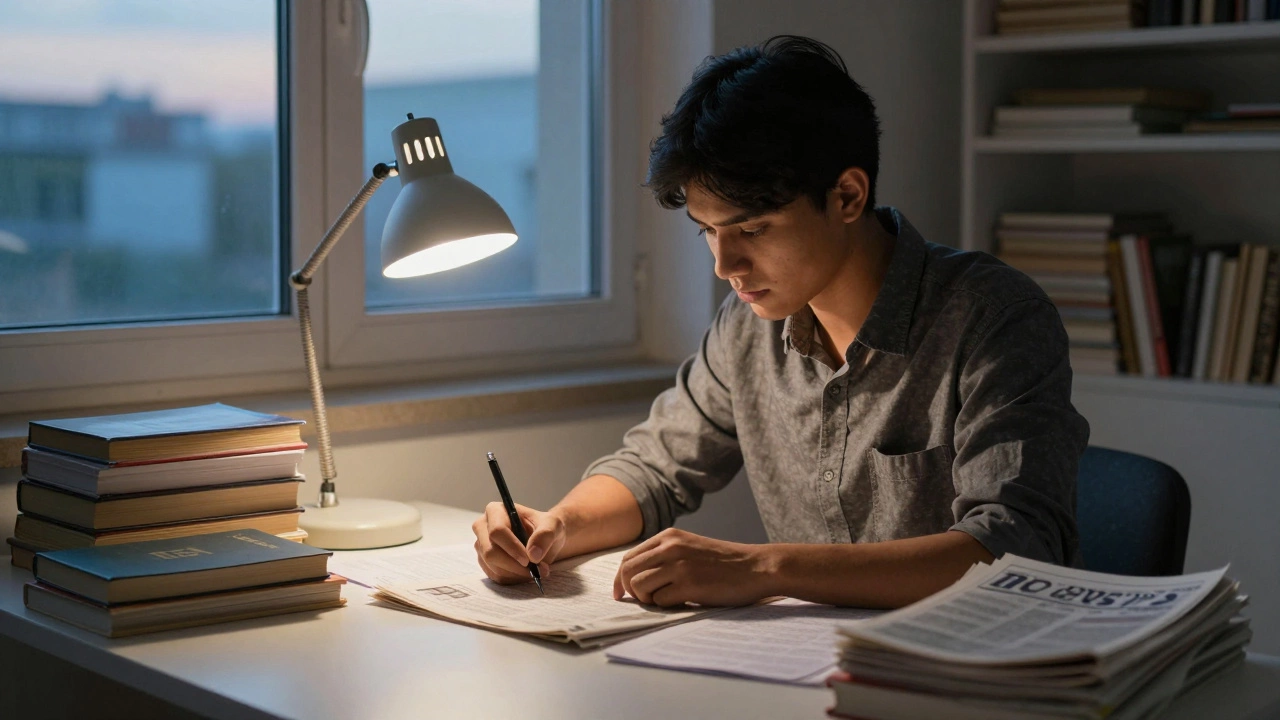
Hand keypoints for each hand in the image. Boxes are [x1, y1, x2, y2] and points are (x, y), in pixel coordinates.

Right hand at [471, 502, 565, 584]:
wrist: (544, 540)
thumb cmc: (546, 528)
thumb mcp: (553, 526)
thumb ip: (546, 535)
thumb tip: (533, 554)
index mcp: (496, 511)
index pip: (497, 531)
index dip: (512, 548)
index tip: (529, 560)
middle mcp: (483, 527)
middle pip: (490, 552)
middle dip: (515, 565)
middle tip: (537, 570)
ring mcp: (481, 546)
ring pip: (493, 567)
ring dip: (517, 573)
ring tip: (537, 570)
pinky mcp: (485, 562)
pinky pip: (495, 576)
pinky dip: (513, 578)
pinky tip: (526, 572)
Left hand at [613, 528, 773, 607]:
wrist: (756, 567)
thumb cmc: (724, 563)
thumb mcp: (690, 547)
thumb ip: (665, 555)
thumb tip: (633, 578)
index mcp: (668, 536)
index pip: (629, 557)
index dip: (621, 578)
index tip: (620, 593)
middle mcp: (670, 547)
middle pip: (628, 571)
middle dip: (629, 590)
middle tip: (643, 600)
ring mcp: (679, 565)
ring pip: (638, 586)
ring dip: (647, 599)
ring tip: (667, 599)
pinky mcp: (689, 584)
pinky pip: (659, 600)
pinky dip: (666, 606)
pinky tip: (683, 601)